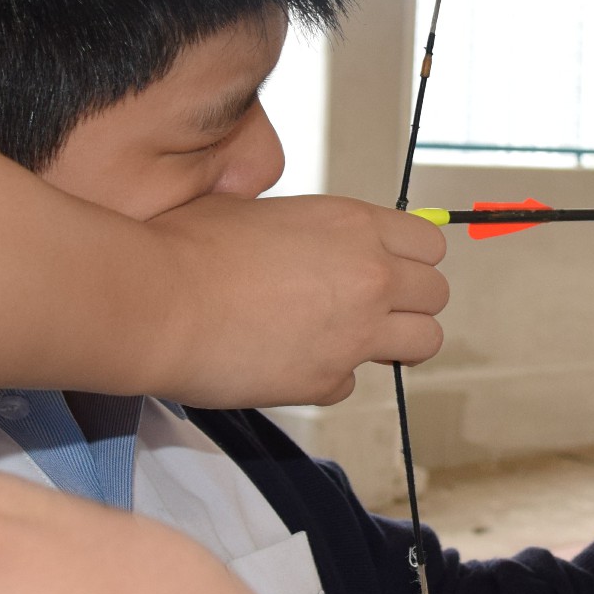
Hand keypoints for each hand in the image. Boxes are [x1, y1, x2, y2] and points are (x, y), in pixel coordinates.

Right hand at [144, 192, 448, 406]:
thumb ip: (307, 230)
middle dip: (411, 302)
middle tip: (372, 308)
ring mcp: (355, 334)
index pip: (430, 243)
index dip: (411, 258)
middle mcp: (369, 276)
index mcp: (354, 225)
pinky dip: (328, 376)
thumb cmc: (187, 245)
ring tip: (351, 339)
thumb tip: (312, 243)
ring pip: (423, 343)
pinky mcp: (327, 380)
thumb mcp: (256, 210)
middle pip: (437, 294)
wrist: (156, 302)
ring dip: (394, 343)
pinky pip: (351, 383)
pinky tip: (289, 360)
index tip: (389, 269)